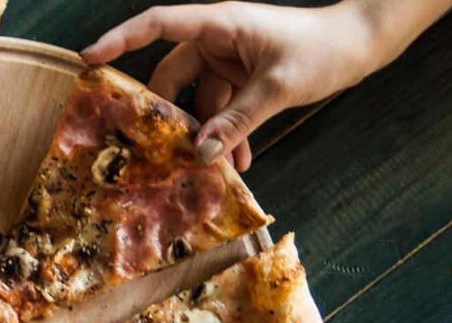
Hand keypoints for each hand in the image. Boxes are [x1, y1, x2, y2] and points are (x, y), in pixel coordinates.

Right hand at [82, 1, 393, 171]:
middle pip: (174, 75)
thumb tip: (201, 151)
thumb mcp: (278, 88)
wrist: (361, 45)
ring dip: (206, 134)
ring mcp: (231, 60)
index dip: (121, 40)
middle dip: (169, 114)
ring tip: (212, 169)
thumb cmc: (323, 50)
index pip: (158, 25)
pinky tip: (237, 163)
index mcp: (219, 25)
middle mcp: (218, 39)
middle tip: (156, 147)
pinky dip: (228, 134)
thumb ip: (238, 120)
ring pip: (202, 100)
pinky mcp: (246, 78)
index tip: (90, 59)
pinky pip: (224, 109)